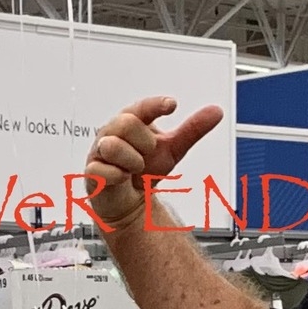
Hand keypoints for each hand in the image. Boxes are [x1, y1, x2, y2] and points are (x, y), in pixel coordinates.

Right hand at [82, 96, 224, 228]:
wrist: (130, 203)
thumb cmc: (146, 171)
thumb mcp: (173, 149)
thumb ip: (192, 130)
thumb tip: (215, 112)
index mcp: (132, 121)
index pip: (141, 107)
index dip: (155, 105)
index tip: (172, 105)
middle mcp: (113, 133)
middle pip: (126, 123)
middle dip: (144, 141)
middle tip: (148, 153)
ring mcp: (100, 152)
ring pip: (112, 145)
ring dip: (132, 160)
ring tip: (135, 169)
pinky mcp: (92, 173)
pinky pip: (101, 169)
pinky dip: (118, 175)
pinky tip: (123, 178)